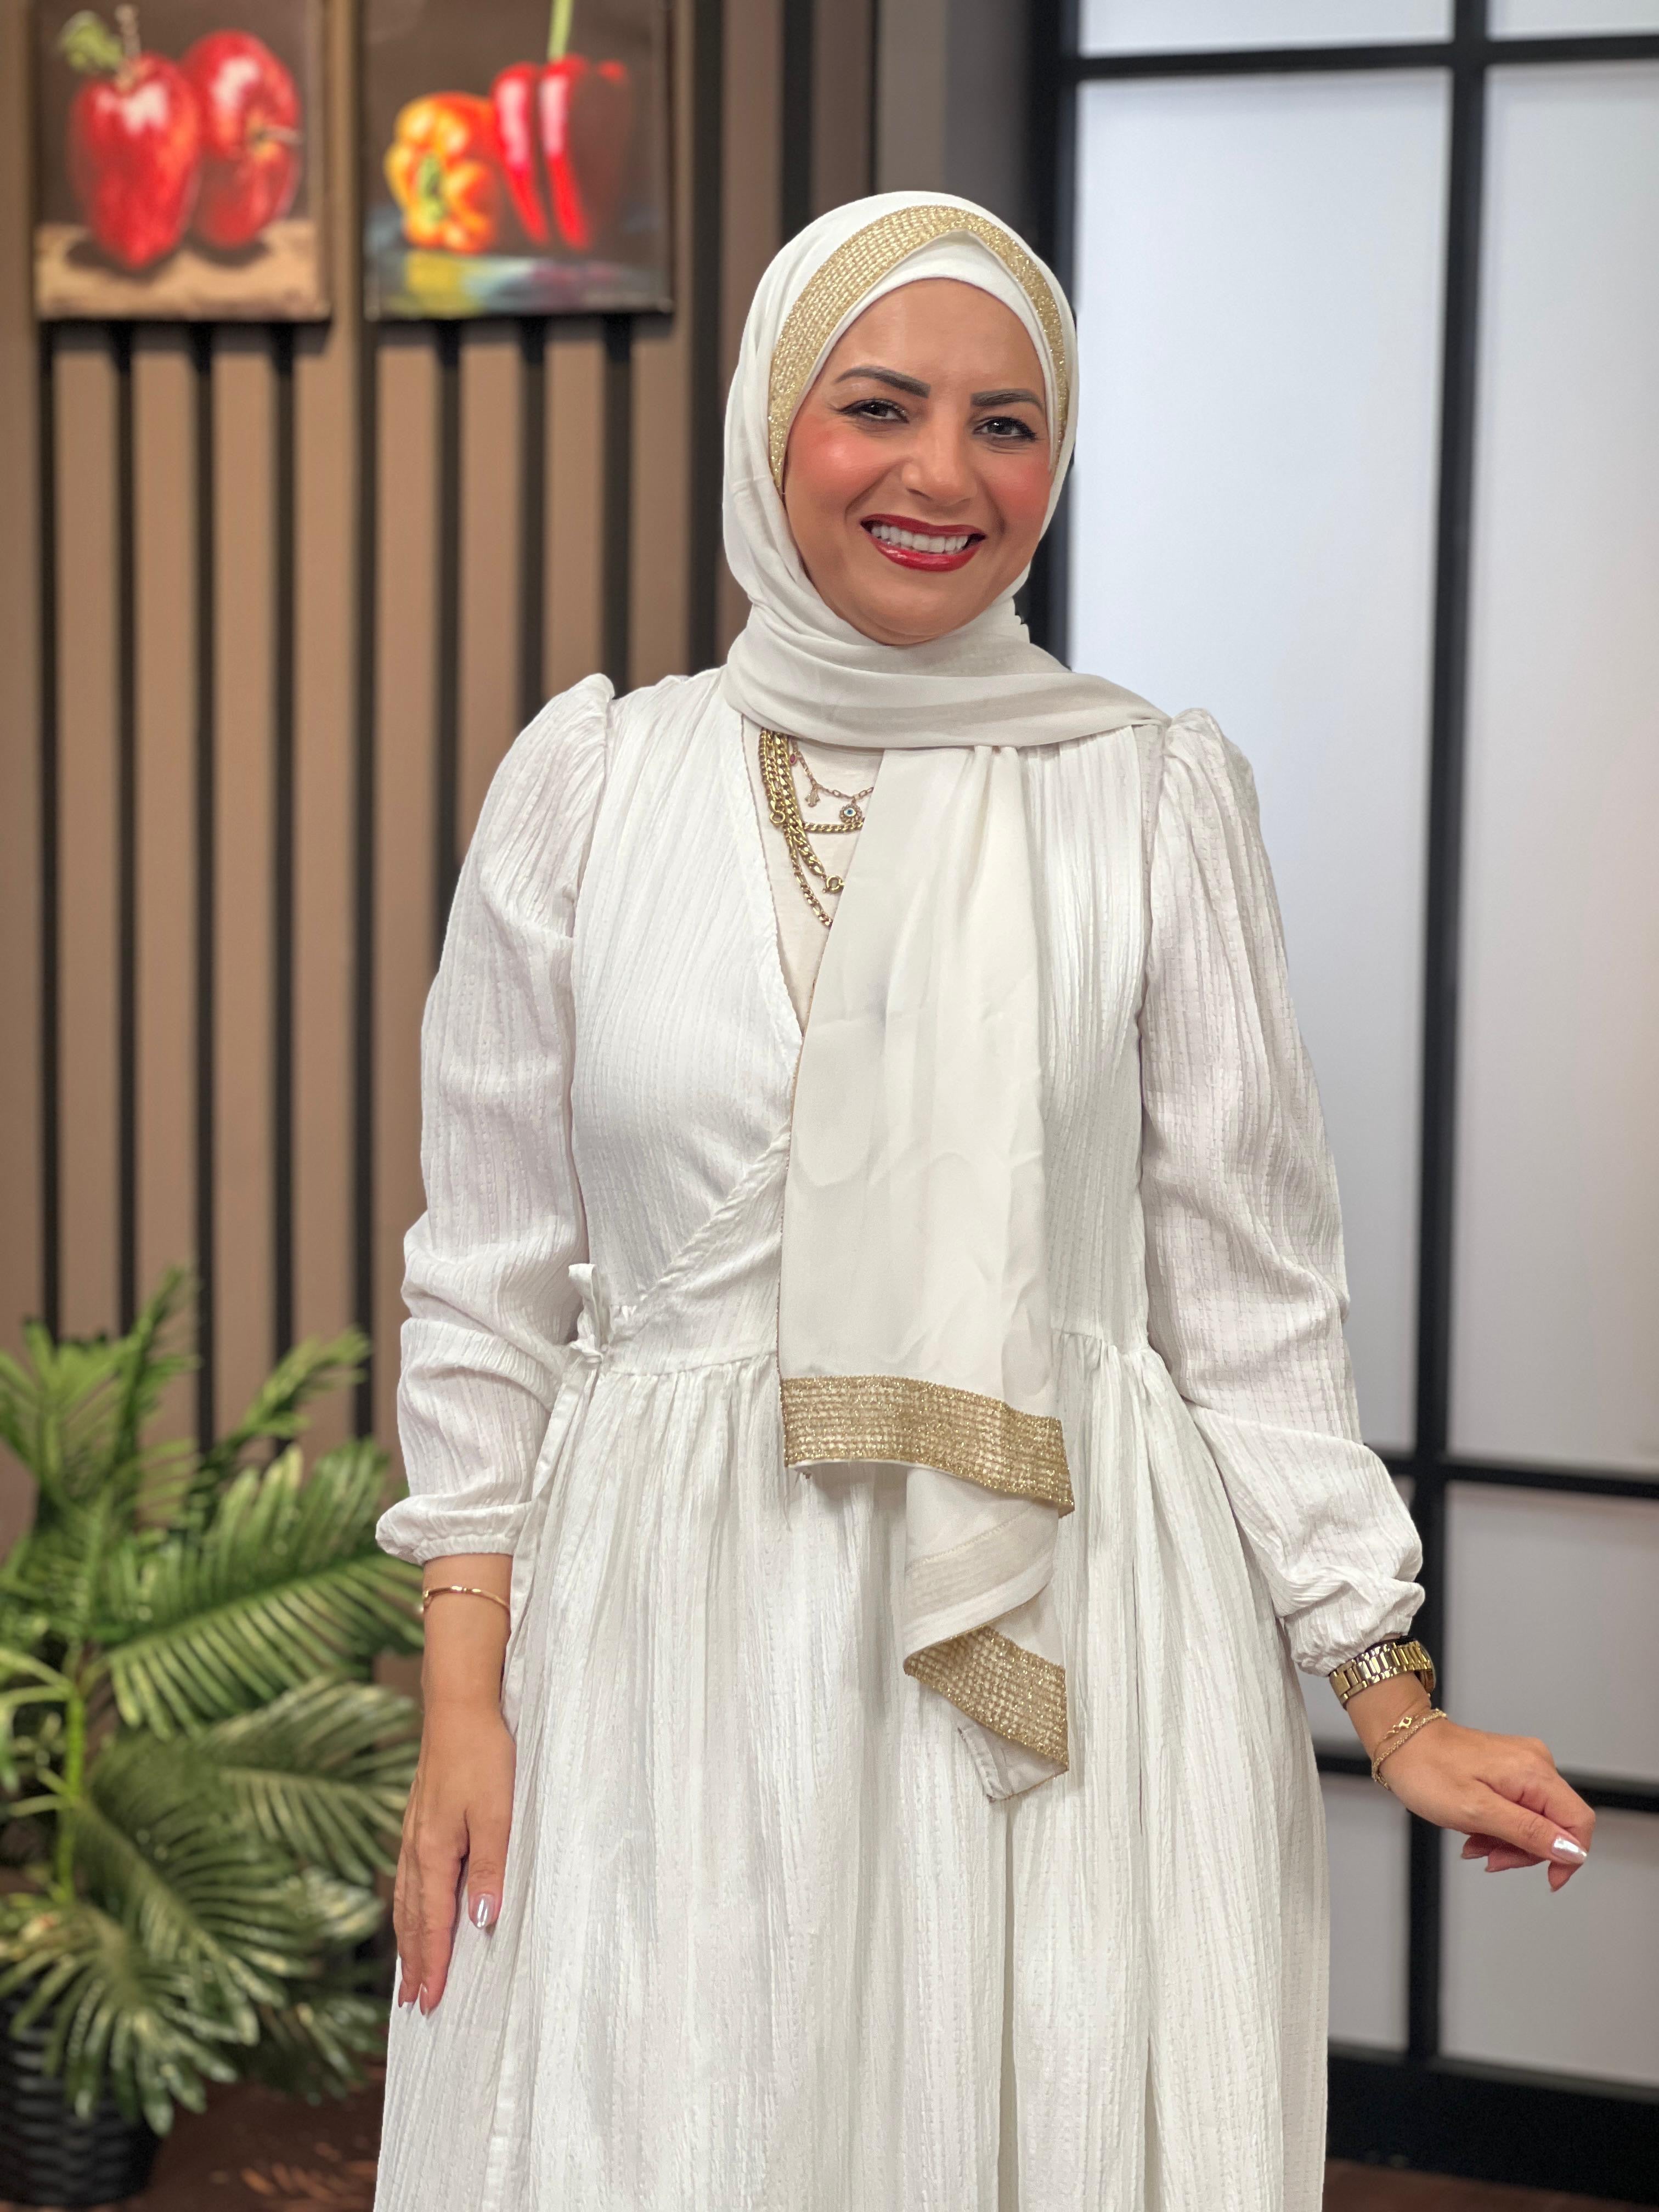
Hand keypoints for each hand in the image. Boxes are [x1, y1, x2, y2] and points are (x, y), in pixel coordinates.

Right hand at [394, 1556, 515, 2012]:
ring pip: (407, 1899)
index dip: (432, 1966)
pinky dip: (410, 1906)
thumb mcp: (497, 1813)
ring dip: (409, 1939)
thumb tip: (480, 1925)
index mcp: (434, 1852)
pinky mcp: (419, 1818)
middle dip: (414, 1963)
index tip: (429, 2005)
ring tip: (409, 1973)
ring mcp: (414, 1832)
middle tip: (414, 2006)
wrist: (459, 1705)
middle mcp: (416, 1848)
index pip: (433, 1924)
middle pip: (412, 1919)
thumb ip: (489, 1869)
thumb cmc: (484, 1756)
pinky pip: (410, 1877)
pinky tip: (414, 1909)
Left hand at [1344, 1678, 1593, 1891]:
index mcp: (1534, 1772)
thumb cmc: (1428, 1771)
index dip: (1569, 1857)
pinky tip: (1476, 1832)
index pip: (1579, 1822)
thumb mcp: (1477, 1812)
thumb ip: (1528, 1832)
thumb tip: (1571, 1851)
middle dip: (1526, 1851)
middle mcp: (1535, 1764)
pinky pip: (1519, 1810)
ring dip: (1508, 1842)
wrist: (1401, 1743)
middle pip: (1557, 1826)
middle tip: (1491, 1857)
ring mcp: (1523, 1766)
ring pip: (1537, 1822)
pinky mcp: (1509, 1771)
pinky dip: (1500, 1827)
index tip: (1548, 1878)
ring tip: (1475, 1842)